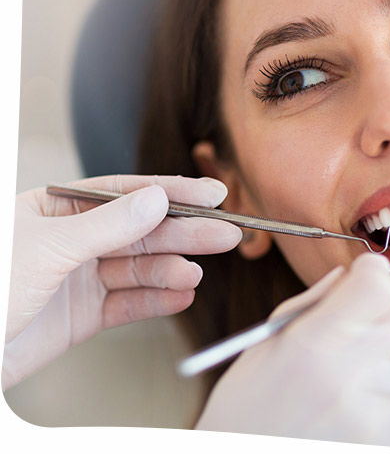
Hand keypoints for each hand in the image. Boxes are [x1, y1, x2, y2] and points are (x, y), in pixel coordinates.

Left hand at [2, 175, 241, 389]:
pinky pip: (128, 303)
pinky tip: (181, 295)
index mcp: (56, 207)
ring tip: (196, 275)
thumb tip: (157, 199)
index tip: (212, 193)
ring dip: (171, 270)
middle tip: (226, 234)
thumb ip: (106, 225)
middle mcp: (72, 239)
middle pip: (140, 231)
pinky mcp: (83, 315)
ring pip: (138, 268)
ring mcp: (79, 277)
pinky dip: (156, 301)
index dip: (172, 191)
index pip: (124, 192)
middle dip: (184, 232)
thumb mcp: (47, 248)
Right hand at [197, 254, 389, 446]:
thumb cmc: (245, 405)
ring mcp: (379, 412)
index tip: (363, 269)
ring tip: (383, 323)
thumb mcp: (265, 341)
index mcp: (314, 346)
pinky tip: (389, 357)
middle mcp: (353, 378)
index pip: (376, 285)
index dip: (372, 267)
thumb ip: (313, 301)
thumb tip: (349, 275)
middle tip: (377, 292)